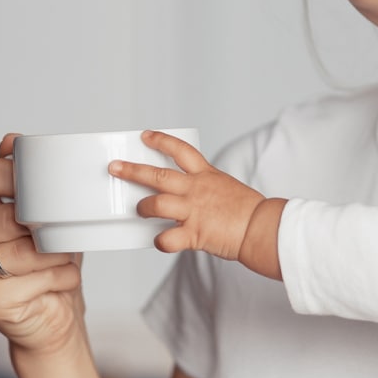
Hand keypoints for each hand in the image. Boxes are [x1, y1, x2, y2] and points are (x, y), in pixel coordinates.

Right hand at [0, 134, 84, 353]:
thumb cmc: (44, 249)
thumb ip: (24, 173)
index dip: (21, 176)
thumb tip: (11, 141)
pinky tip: (63, 277)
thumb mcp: (38, 205)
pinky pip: (33, 281)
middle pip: (6, 216)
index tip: (50, 184)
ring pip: (22, 251)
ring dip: (57, 252)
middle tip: (65, 226)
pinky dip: (60, 277)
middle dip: (46, 223)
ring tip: (66, 252)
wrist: (51, 303)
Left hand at [110, 130, 265, 262]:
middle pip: (158, 175)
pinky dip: (160, 241)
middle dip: (132, 170)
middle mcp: (196, 189)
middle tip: (115, 167)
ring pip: (155, 204)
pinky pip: (167, 238)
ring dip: (143, 207)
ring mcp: (193, 211)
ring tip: (139, 210)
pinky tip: (161, 240)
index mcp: (207, 175)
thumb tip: (184, 195)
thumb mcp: (226, 186)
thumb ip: (204, 188)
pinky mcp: (194, 233)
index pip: (180, 150)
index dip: (160, 140)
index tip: (145, 136)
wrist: (262, 227)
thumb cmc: (248, 209)